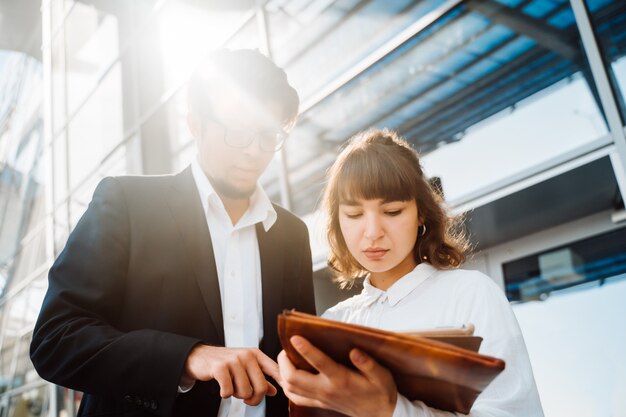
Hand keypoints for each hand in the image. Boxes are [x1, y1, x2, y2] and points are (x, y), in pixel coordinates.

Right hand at [183, 345, 278, 405]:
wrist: (200, 356)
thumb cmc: (225, 362)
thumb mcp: (245, 367)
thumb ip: (260, 377)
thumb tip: (274, 390)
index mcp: (256, 354)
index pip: (275, 369)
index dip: (282, 383)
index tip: (285, 391)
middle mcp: (247, 355)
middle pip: (261, 387)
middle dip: (254, 399)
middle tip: (248, 399)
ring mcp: (234, 360)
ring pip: (245, 391)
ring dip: (237, 396)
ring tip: (232, 388)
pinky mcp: (220, 367)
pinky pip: (228, 391)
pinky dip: (225, 394)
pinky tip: (223, 388)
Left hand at [278, 336, 396, 416]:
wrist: (381, 415)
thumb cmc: (380, 392)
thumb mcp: (382, 376)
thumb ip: (369, 364)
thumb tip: (354, 352)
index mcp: (341, 380)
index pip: (319, 363)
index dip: (305, 349)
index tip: (295, 337)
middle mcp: (327, 390)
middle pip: (294, 379)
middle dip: (284, 361)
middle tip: (286, 348)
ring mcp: (321, 398)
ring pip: (290, 389)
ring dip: (282, 372)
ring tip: (285, 358)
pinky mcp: (319, 403)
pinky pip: (295, 398)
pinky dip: (287, 386)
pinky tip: (288, 376)